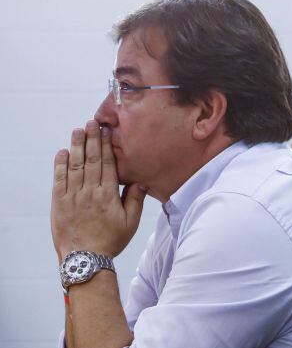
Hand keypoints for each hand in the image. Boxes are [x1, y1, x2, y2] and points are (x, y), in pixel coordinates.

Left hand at [51, 120, 146, 258]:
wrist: (85, 259)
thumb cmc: (110, 241)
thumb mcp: (130, 223)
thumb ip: (135, 200)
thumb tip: (140, 181)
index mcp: (108, 195)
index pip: (107, 164)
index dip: (106, 146)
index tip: (106, 131)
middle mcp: (90, 192)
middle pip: (91, 160)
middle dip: (91, 140)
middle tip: (91, 123)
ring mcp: (73, 197)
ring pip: (75, 166)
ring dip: (77, 147)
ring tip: (78, 131)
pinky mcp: (59, 204)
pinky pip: (59, 180)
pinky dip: (61, 165)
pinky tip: (63, 152)